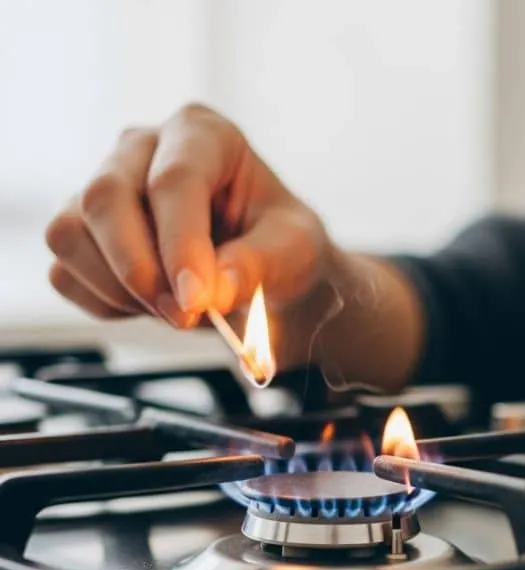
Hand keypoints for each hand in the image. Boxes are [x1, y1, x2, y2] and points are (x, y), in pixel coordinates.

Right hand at [45, 103, 332, 327]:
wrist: (266, 272)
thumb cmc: (283, 246)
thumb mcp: (297, 249)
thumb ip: (260, 263)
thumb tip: (216, 289)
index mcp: (203, 133)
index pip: (174, 181)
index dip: (181, 244)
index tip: (197, 299)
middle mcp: (143, 148)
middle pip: (105, 197)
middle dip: (140, 269)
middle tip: (184, 315)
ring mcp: (103, 185)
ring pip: (70, 234)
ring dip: (120, 290)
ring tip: (178, 311)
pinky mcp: (80, 230)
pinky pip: (64, 272)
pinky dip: (106, 303)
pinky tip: (152, 306)